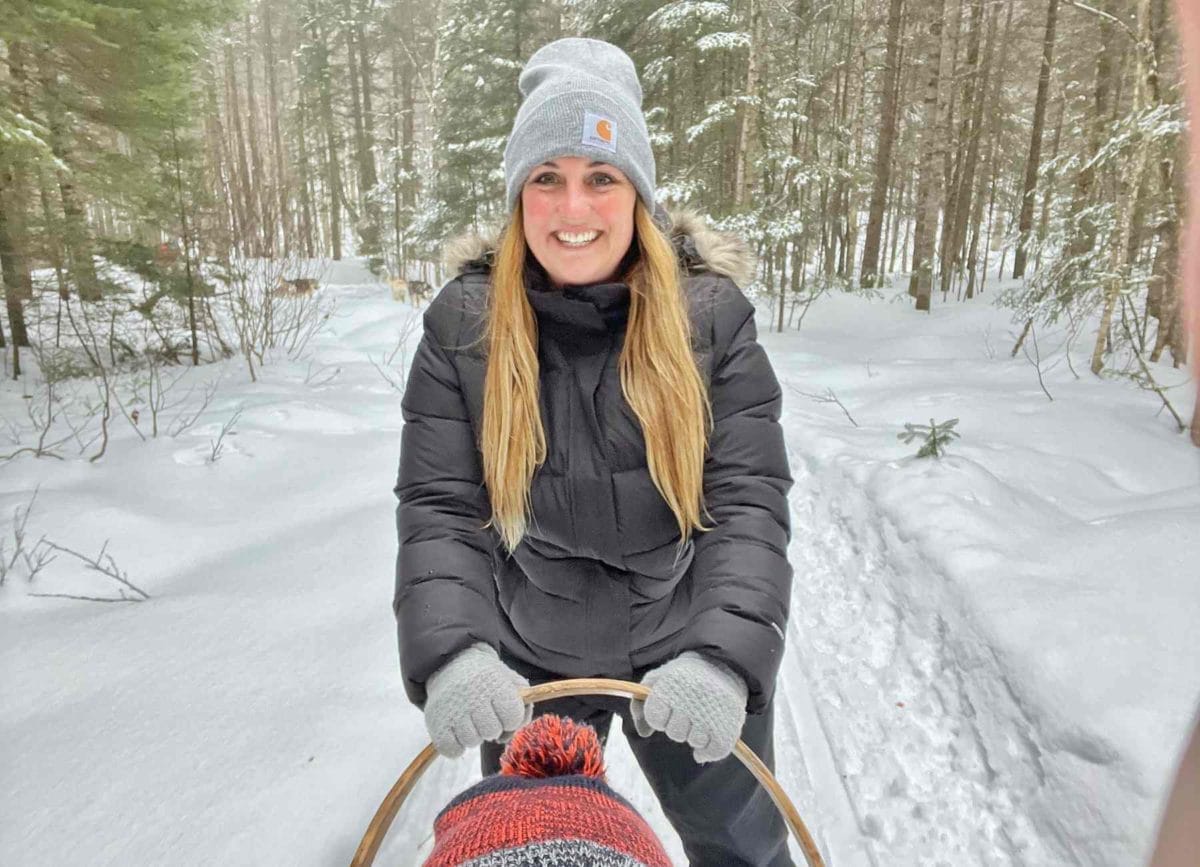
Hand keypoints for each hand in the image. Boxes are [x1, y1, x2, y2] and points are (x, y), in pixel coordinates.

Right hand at [423, 644, 531, 757]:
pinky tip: (457, 731)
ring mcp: (454, 711)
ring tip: (469, 720)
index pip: (513, 717)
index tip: (503, 712)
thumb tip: (519, 725)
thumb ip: (523, 704)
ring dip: (473, 735)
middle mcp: (474, 697)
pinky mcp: (437, 723)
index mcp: (496, 685)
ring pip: (472, 742)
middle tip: (484, 715)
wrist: (450, 663)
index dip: (511, 719)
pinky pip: (452, 750)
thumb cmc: (485, 678)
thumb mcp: (509, 680)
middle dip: (492, 727)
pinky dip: (456, 746)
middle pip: (492, 732)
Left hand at [630, 652, 747, 762]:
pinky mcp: (728, 723)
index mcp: (671, 685)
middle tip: (686, 713)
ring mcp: (712, 712)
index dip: (659, 717)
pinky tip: (706, 743)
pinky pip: (714, 749)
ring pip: (695, 741)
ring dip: (695, 735)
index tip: (667, 709)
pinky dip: (708, 751)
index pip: (655, 717)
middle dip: (677, 726)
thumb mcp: (657, 679)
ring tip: (700, 720)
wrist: (720, 665)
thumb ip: (640, 703)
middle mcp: (691, 698)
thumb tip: (643, 732)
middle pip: (675, 732)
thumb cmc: (683, 676)